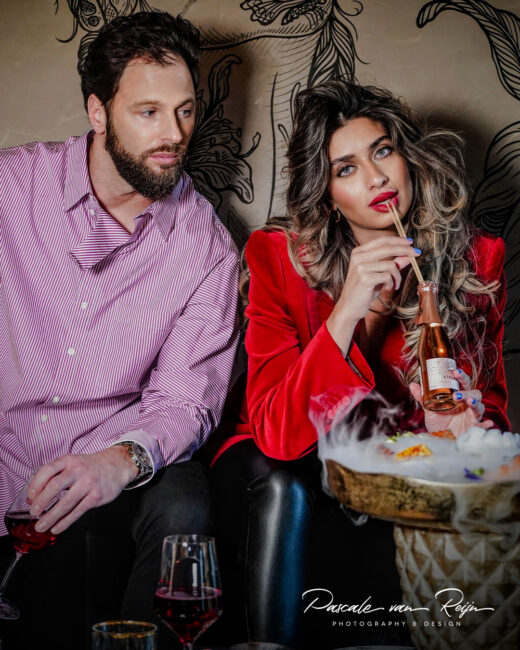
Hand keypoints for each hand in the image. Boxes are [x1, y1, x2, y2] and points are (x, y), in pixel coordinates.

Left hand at [27, 447, 137, 533]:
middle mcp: (79, 470)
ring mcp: (88, 483)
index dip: (36, 484)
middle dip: (41, 502)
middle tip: (34, 512)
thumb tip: (35, 496)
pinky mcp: (96, 496)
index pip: (48, 470)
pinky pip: (77, 512)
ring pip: (66, 503)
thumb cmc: (91, 467)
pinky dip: (65, 522)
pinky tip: (57, 527)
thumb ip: (56, 475)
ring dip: (51, 517)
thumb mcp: (73, 463)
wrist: (117, 465)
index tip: (30, 496)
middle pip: (55, 486)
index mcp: (69, 460)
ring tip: (41, 526)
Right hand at [327, 236, 418, 354]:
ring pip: (390, 265)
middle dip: (405, 250)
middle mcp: (358, 257)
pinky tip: (387, 288)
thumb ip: (392, 263)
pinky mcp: (365, 278)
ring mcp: (360, 267)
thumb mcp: (379, 274)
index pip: (382, 241)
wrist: (349, 308)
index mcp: (358, 252)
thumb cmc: (364, 291)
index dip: (398, 240)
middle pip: (388, 248)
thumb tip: (408, 255)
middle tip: (417, 254)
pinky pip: (388, 276)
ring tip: (395, 284)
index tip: (411, 242)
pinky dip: (392, 283)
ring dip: (397, 276)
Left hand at [409, 368, 494, 436]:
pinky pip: (483, 425)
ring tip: (468, 402)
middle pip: (474, 393)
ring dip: (475, 403)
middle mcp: (467, 405)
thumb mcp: (430, 410)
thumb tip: (413, 385)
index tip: (454, 371)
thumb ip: (422, 398)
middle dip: (467, 392)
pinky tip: (487, 423)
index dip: (461, 376)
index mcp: (458, 397)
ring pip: (479, 406)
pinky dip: (485, 424)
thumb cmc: (438, 424)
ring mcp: (472, 416)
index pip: (462, 383)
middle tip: (457, 394)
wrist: (441, 441)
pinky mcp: (474, 428)